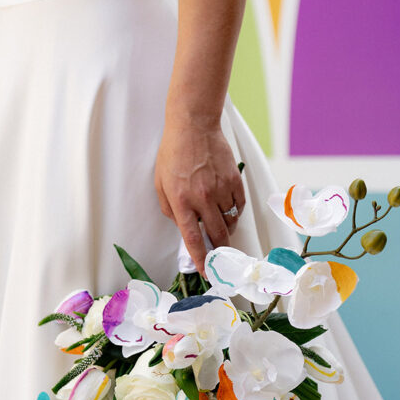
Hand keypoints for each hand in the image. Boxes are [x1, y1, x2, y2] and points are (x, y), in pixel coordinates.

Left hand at [155, 121, 245, 273]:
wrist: (193, 126)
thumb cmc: (173, 153)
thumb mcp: (160, 183)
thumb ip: (170, 209)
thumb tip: (183, 226)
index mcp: (181, 202)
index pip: (193, 239)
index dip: (201, 260)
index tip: (207, 273)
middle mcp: (203, 199)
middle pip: (217, 235)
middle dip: (219, 250)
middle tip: (219, 255)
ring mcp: (221, 189)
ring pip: (231, 221)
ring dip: (226, 229)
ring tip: (219, 224)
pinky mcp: (234, 180)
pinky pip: (239, 205)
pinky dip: (235, 211)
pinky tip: (227, 208)